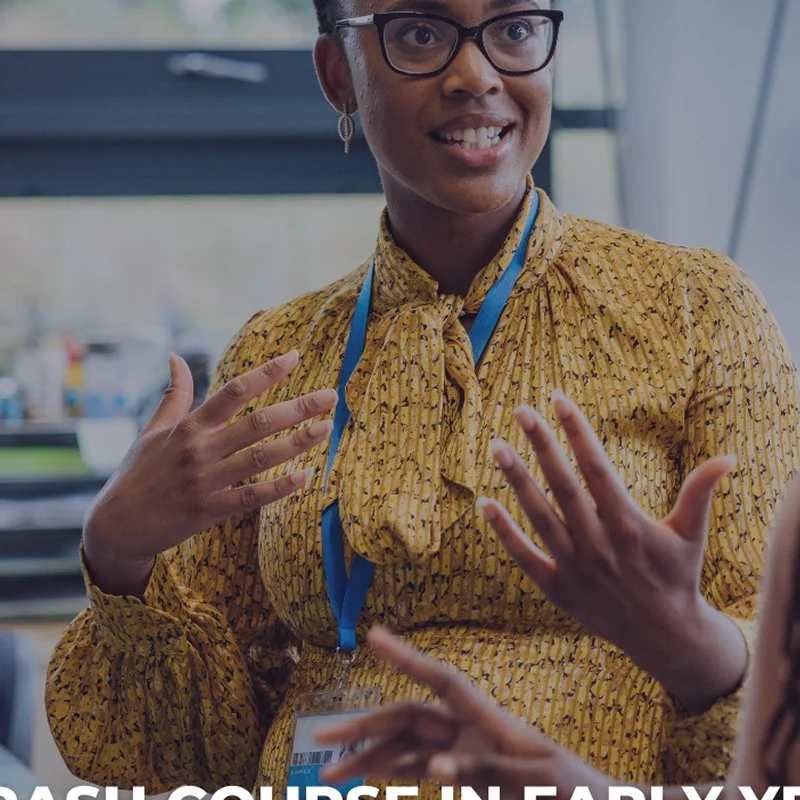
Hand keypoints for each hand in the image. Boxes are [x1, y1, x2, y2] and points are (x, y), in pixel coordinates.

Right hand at [83, 350, 335, 595]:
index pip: (234, 391)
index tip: (294, 356)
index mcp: (189, 426)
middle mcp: (199, 450)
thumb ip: (174, 395)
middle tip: (330, 396)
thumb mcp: (152, 430)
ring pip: (260, 457)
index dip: (266, 372)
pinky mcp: (210, 510)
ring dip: (297, 443)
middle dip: (297, 407)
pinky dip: (280, 486)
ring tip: (326, 429)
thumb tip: (175, 357)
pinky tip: (306, 475)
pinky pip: (252, 497)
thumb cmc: (138, 473)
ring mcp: (206, 481)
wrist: (116, 525)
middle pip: (257, 422)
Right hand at [316, 627, 609, 799]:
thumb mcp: (541, 783)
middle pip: (407, 719)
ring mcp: (466, 755)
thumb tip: (433, 769)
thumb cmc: (580, 794)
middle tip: (321, 738)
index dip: (405, 657)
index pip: (440, 680)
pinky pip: (419, 771)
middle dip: (364, 726)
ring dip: (368, 759)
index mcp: (490, 722)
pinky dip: (392, 774)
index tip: (372, 636)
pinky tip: (370, 779)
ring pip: (405, 749)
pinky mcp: (468, 780)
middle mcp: (470, 732)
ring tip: (328, 776)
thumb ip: (489, 771)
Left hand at [480, 392, 745, 711]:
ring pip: (540, 516)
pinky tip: (484, 504)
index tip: (558, 399)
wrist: (665, 637)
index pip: (597, 467)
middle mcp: (600, 544)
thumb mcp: (691, 533)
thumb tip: (728, 458)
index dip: (577, 431)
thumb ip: (700, 492)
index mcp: (630, 524)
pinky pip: (524, 557)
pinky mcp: (558, 590)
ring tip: (496, 447)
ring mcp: (576, 568)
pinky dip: (504, 532)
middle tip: (521, 410)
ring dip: (517, 481)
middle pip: (564, 486)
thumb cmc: (677, 575)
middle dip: (542, 445)